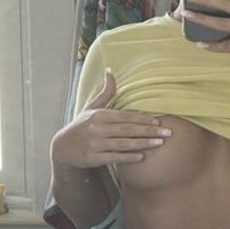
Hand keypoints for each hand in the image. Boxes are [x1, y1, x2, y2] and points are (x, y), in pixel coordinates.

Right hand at [50, 70, 170, 167]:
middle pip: (127, 130)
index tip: (158, 122)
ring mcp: (95, 144)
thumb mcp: (91, 107)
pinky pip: (115, 157)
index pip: (125, 116)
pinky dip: (128, 157)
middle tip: (167, 133)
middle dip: (149, 131)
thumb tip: (110, 70)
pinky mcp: (93, 158)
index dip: (142, 119)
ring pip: (123, 144)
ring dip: (143, 144)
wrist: (62, 148)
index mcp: (99, 115)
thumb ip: (105, 92)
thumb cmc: (81, 126)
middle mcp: (97, 128)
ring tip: (159, 144)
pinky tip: (142, 157)